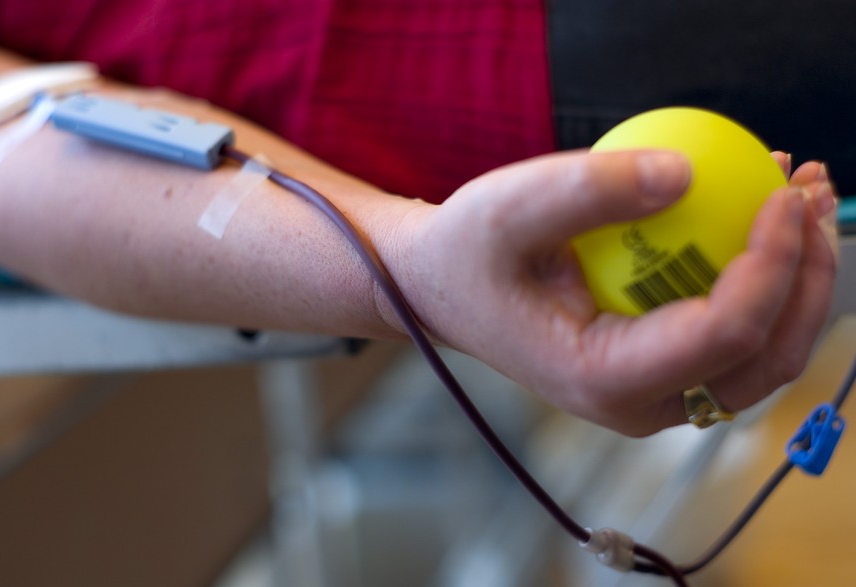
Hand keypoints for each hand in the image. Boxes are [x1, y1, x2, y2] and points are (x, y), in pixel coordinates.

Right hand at [390, 149, 836, 435]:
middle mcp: (639, 403)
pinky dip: (761, 278)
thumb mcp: (506, 209)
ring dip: (797, 278)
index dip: (773, 267)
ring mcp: (653, 390)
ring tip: (801, 195)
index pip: (722, 337)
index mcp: (604, 379)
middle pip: (764, 358)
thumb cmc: (467, 254)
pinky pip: (732, 332)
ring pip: (760, 353)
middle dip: (809, 279)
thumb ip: (589, 188)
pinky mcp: (658, 364)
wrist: (444, 289)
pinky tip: (759, 215)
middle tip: (813, 193)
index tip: (782, 193)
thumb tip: (688, 172)